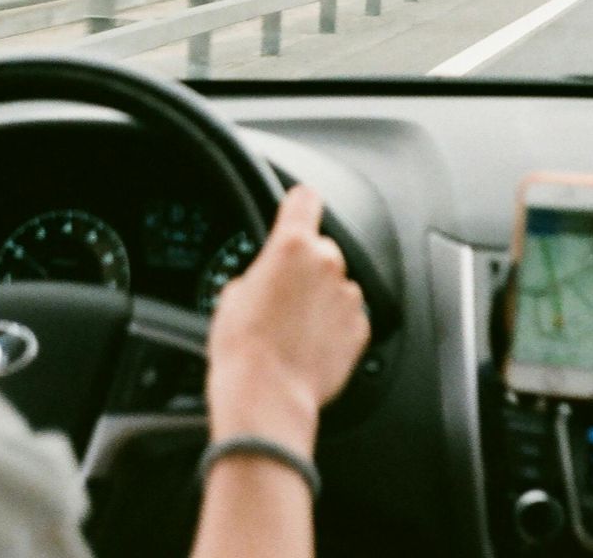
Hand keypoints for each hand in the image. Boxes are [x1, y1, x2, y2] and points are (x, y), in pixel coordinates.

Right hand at [203, 185, 370, 456]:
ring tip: (293, 329)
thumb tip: (263, 280)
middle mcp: (327, 263)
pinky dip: (334, 326)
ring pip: (336, 285)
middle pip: (321, 249)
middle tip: (282, 297)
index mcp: (291, 246)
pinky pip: (348, 316)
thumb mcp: (231, 297)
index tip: (298, 207)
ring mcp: (348, 296)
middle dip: (306, 267)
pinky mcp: (361, 328)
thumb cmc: (243, 349)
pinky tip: (309, 345)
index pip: (305, 198)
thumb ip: (258, 273)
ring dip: (321, 299)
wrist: (268, 395)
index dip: (299, 203)